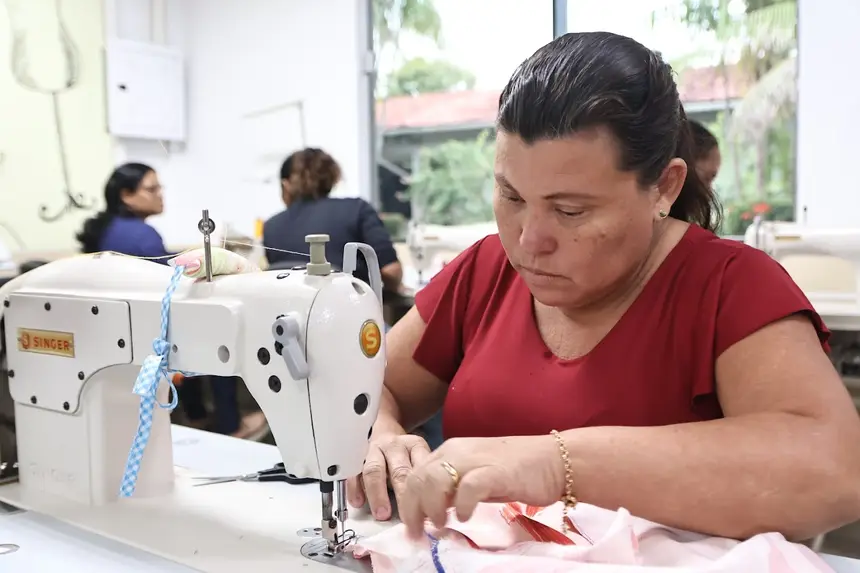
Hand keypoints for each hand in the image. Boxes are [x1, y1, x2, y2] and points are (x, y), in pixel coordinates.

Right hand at [346, 433, 431, 520]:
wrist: (384, 431)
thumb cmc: (404, 454)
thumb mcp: (420, 459)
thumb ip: (426, 479)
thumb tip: (436, 510)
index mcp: (415, 446)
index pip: (421, 469)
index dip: (424, 494)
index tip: (427, 515)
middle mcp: (395, 446)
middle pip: (399, 471)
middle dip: (402, 496)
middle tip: (405, 519)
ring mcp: (374, 450)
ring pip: (374, 470)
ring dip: (378, 494)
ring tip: (381, 514)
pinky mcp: (356, 456)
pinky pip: (353, 472)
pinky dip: (355, 489)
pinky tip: (358, 503)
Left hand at [399, 435, 562, 539]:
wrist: (554, 460)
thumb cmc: (517, 471)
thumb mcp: (476, 476)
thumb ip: (453, 488)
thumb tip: (432, 510)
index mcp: (451, 451)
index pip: (416, 474)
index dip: (408, 502)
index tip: (411, 526)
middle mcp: (457, 451)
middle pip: (419, 478)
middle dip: (413, 509)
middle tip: (418, 533)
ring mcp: (476, 459)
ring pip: (435, 479)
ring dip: (431, 507)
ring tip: (439, 526)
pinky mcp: (495, 472)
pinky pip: (468, 488)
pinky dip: (461, 505)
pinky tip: (464, 518)